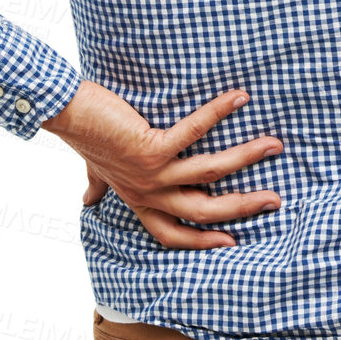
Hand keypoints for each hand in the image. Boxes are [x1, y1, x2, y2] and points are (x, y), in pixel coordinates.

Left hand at [41, 80, 282, 249]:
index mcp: (138, 200)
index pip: (172, 233)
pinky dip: (218, 112)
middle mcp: (147, 193)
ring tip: (274, 145)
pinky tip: (240, 97)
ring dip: (245, 158)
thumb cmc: (84, 137)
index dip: (202, 242)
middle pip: (203, 212)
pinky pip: (193, 131)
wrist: (66, 114)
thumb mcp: (94, 170)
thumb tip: (88, 200)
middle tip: (274, 200)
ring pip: (209, 175)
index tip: (231, 241)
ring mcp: (151, 173)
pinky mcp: (151, 148)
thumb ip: (97, 186)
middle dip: (242, 207)